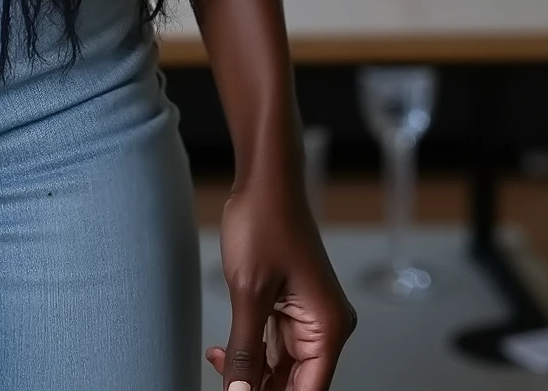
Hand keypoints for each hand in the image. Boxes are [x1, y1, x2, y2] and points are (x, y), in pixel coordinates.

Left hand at [207, 166, 354, 390]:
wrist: (264, 178)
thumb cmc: (265, 220)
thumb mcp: (249, 292)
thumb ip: (245, 350)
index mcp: (328, 328)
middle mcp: (325, 326)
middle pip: (295, 382)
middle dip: (258, 387)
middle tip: (225, 386)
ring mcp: (308, 315)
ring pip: (280, 365)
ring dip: (250, 370)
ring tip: (218, 365)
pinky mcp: (291, 305)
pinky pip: (272, 342)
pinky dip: (250, 350)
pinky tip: (222, 352)